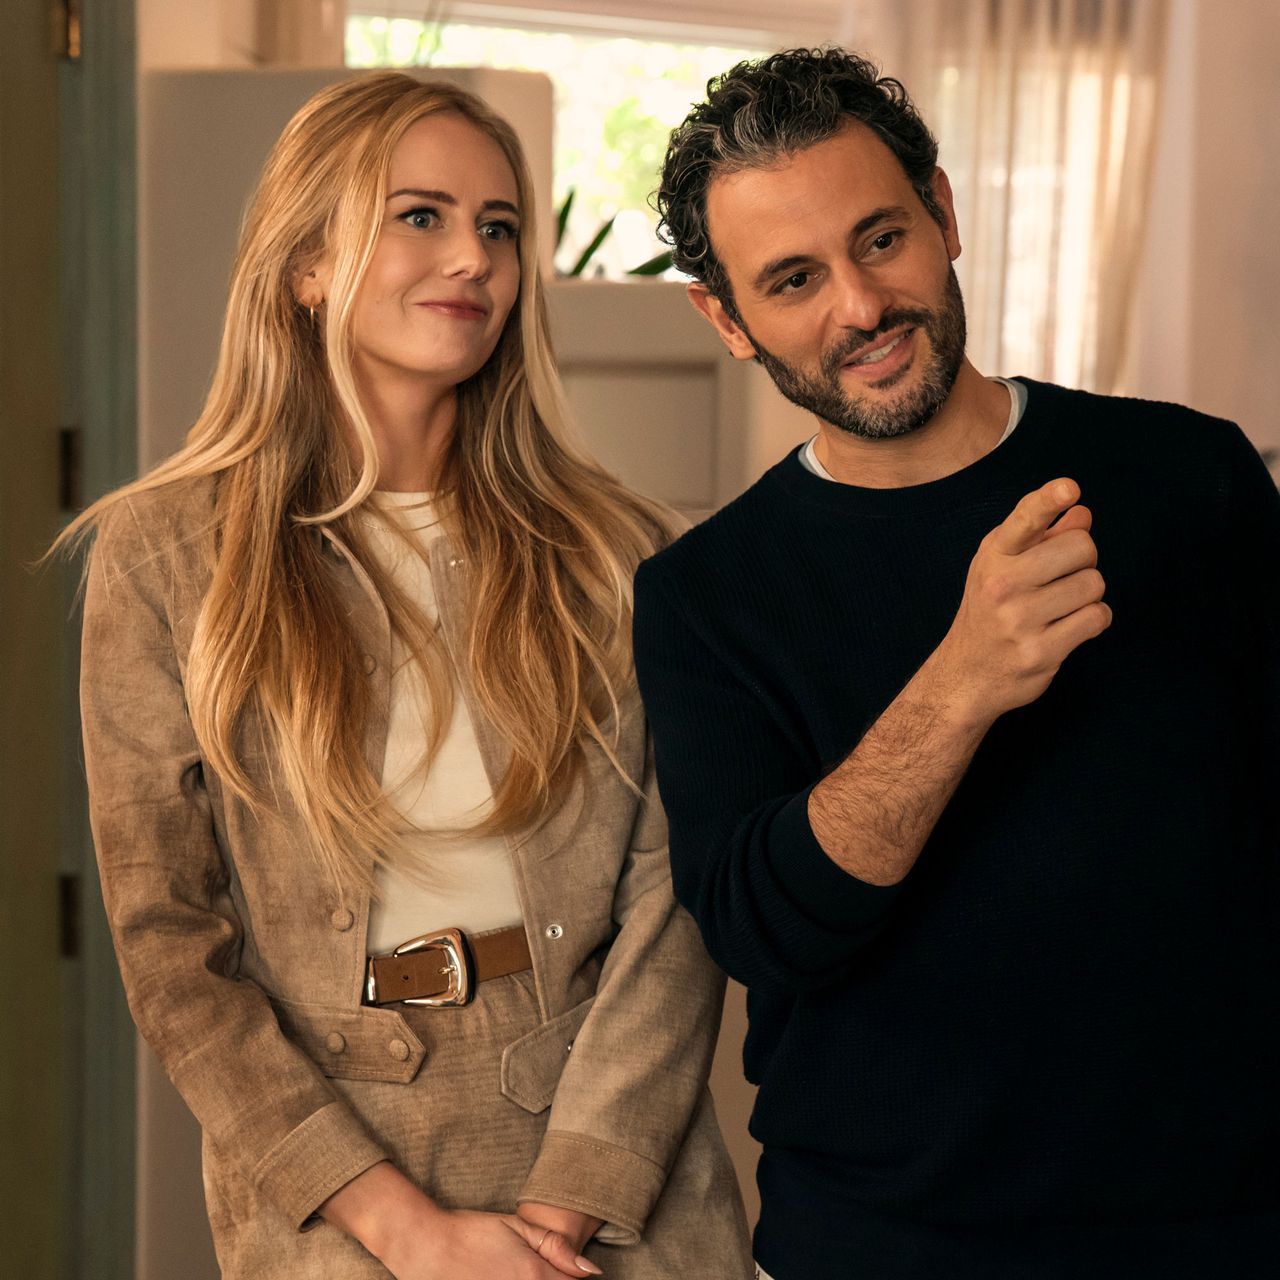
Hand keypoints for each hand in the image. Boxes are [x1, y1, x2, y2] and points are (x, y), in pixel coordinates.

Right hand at [318, 1161, 596, 1278]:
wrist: (425, 1245)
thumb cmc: (471, 1231)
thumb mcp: (516, 1227)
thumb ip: (555, 1247)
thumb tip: (592, 1270)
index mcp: (533, 1275)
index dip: (574, 1278)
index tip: (565, 1272)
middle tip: (535, 1270)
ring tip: (517, 1273)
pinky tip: (504, 1278)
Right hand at [936, 478, 1110, 723]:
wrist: (966, 674)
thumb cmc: (990, 611)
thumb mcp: (1003, 567)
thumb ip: (1042, 537)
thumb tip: (1081, 511)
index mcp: (994, 556)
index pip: (1025, 519)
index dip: (1049, 500)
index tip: (1069, 489)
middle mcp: (1002, 584)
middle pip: (1081, 547)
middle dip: (1084, 559)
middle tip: (1064, 576)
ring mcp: (1019, 620)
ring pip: (1093, 584)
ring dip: (1088, 594)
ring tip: (1062, 606)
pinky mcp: (1039, 651)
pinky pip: (1095, 618)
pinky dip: (1094, 620)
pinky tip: (1071, 626)